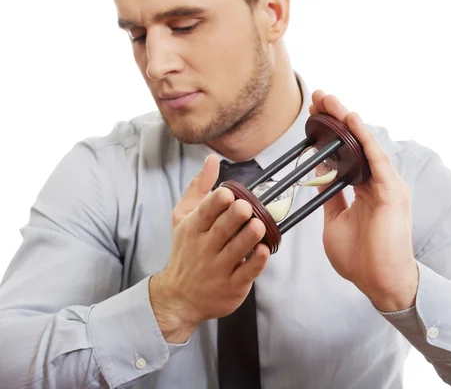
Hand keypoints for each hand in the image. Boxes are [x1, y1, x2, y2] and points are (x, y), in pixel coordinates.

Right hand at [149, 155, 270, 342]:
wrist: (179, 298)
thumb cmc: (186, 251)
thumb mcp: (183, 218)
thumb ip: (199, 188)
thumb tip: (212, 159)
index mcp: (193, 228)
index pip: (205, 211)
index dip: (218, 201)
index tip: (230, 193)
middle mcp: (204, 248)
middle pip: (222, 228)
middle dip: (236, 216)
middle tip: (247, 207)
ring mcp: (218, 268)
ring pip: (237, 249)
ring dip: (250, 236)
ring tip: (259, 225)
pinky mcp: (232, 286)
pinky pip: (247, 272)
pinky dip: (257, 261)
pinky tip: (265, 250)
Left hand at [309, 90, 417, 311]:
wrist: (379, 282)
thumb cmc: (360, 258)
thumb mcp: (335, 222)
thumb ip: (331, 197)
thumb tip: (319, 176)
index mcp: (365, 190)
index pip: (346, 153)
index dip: (330, 134)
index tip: (312, 117)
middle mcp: (377, 183)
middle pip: (355, 143)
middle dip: (336, 118)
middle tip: (317, 97)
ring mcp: (387, 185)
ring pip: (365, 144)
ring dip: (346, 120)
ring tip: (327, 99)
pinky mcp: (392, 191)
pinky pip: (375, 158)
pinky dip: (363, 136)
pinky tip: (350, 118)